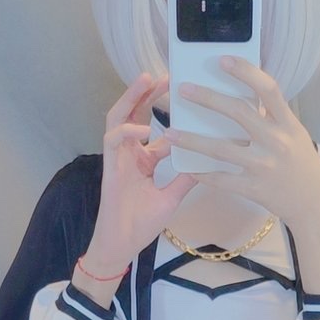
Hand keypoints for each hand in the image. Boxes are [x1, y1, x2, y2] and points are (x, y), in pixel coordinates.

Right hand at [89, 70, 197, 270]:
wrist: (122, 244)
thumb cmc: (142, 223)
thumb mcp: (172, 197)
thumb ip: (185, 178)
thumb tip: (209, 163)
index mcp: (144, 158)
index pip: (156, 126)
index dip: (170, 110)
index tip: (188, 95)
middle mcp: (130, 153)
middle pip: (136, 112)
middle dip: (149, 91)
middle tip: (168, 74)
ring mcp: (118, 158)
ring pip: (119, 116)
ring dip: (132, 97)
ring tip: (147, 79)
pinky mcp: (109, 167)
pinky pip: (113, 140)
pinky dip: (127, 132)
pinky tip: (144, 129)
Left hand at [165, 58, 319, 230]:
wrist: (313, 204)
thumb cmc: (302, 164)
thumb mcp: (296, 134)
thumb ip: (274, 116)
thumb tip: (248, 92)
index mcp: (287, 124)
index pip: (268, 89)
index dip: (246, 72)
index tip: (223, 59)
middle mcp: (276, 142)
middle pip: (238, 113)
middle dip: (208, 98)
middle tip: (183, 89)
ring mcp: (263, 167)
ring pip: (221, 150)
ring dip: (192, 140)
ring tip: (169, 132)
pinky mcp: (253, 189)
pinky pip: (222, 180)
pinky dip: (203, 174)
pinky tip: (187, 167)